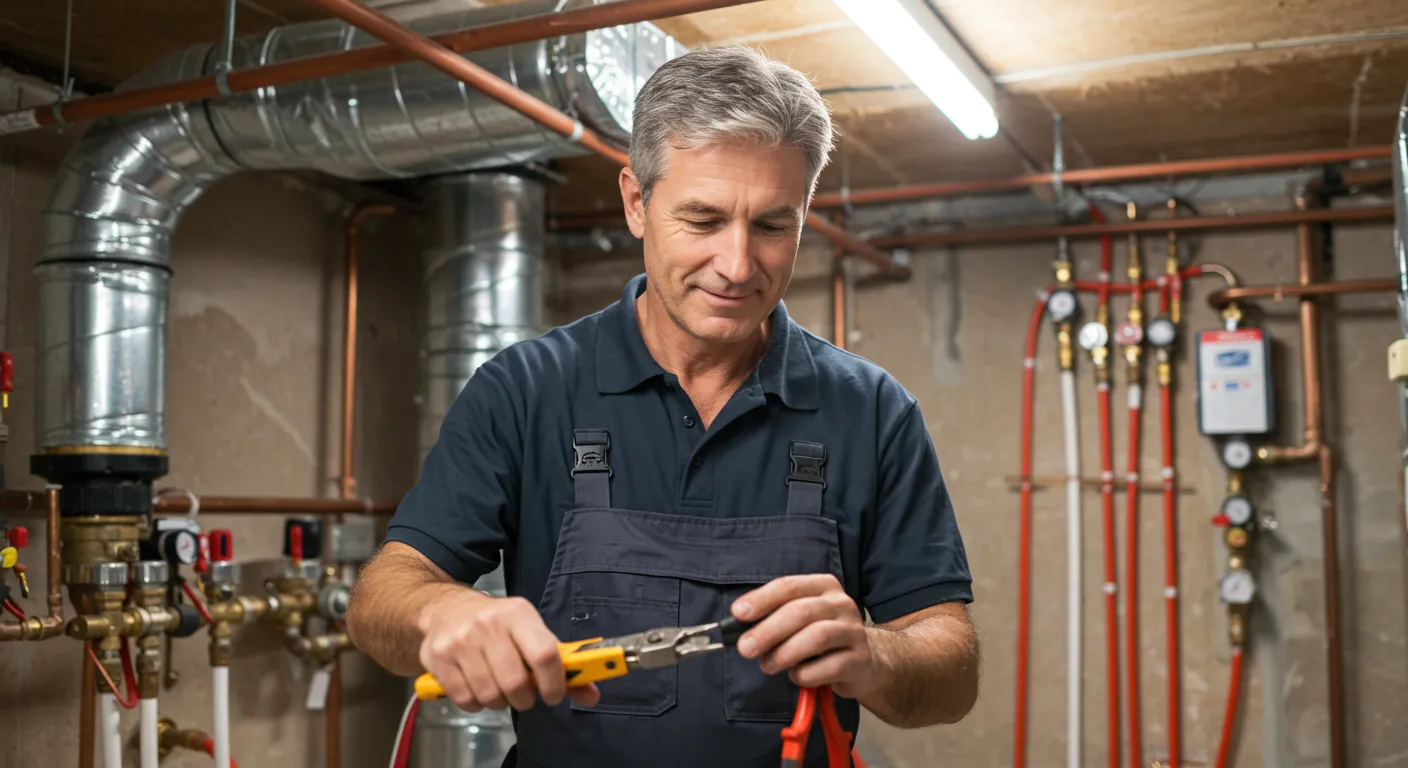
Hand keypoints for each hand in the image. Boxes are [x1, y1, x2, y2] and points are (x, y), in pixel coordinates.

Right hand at [416, 590, 599, 711]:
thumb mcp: (530, 631)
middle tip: (524, 696)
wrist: (446, 608)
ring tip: (500, 690)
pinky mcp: (438, 658)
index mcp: (518, 613)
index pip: (544, 654)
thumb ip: (561, 664)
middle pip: (516, 681)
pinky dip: (476, 703)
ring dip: (500, 702)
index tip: (554, 695)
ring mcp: (460, 640)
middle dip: (525, 698)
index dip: (554, 683)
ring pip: (490, 694)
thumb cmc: (498, 624)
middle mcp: (488, 624)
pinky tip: (478, 689)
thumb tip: (591, 695)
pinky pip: (465, 699)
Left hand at [730, 574, 881, 699]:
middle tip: (745, 648)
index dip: (762, 599)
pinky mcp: (860, 660)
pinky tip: (796, 676)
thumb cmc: (821, 637)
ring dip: (784, 653)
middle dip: (768, 631)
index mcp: (823, 586)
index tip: (737, 613)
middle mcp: (841, 603)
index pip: (789, 586)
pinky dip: (805, 674)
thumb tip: (737, 629)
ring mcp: (853, 631)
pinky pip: (828, 667)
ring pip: (816, 637)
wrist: (864, 662)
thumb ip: (773, 617)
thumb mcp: (800, 619)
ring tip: (768, 666)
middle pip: (800, 612)